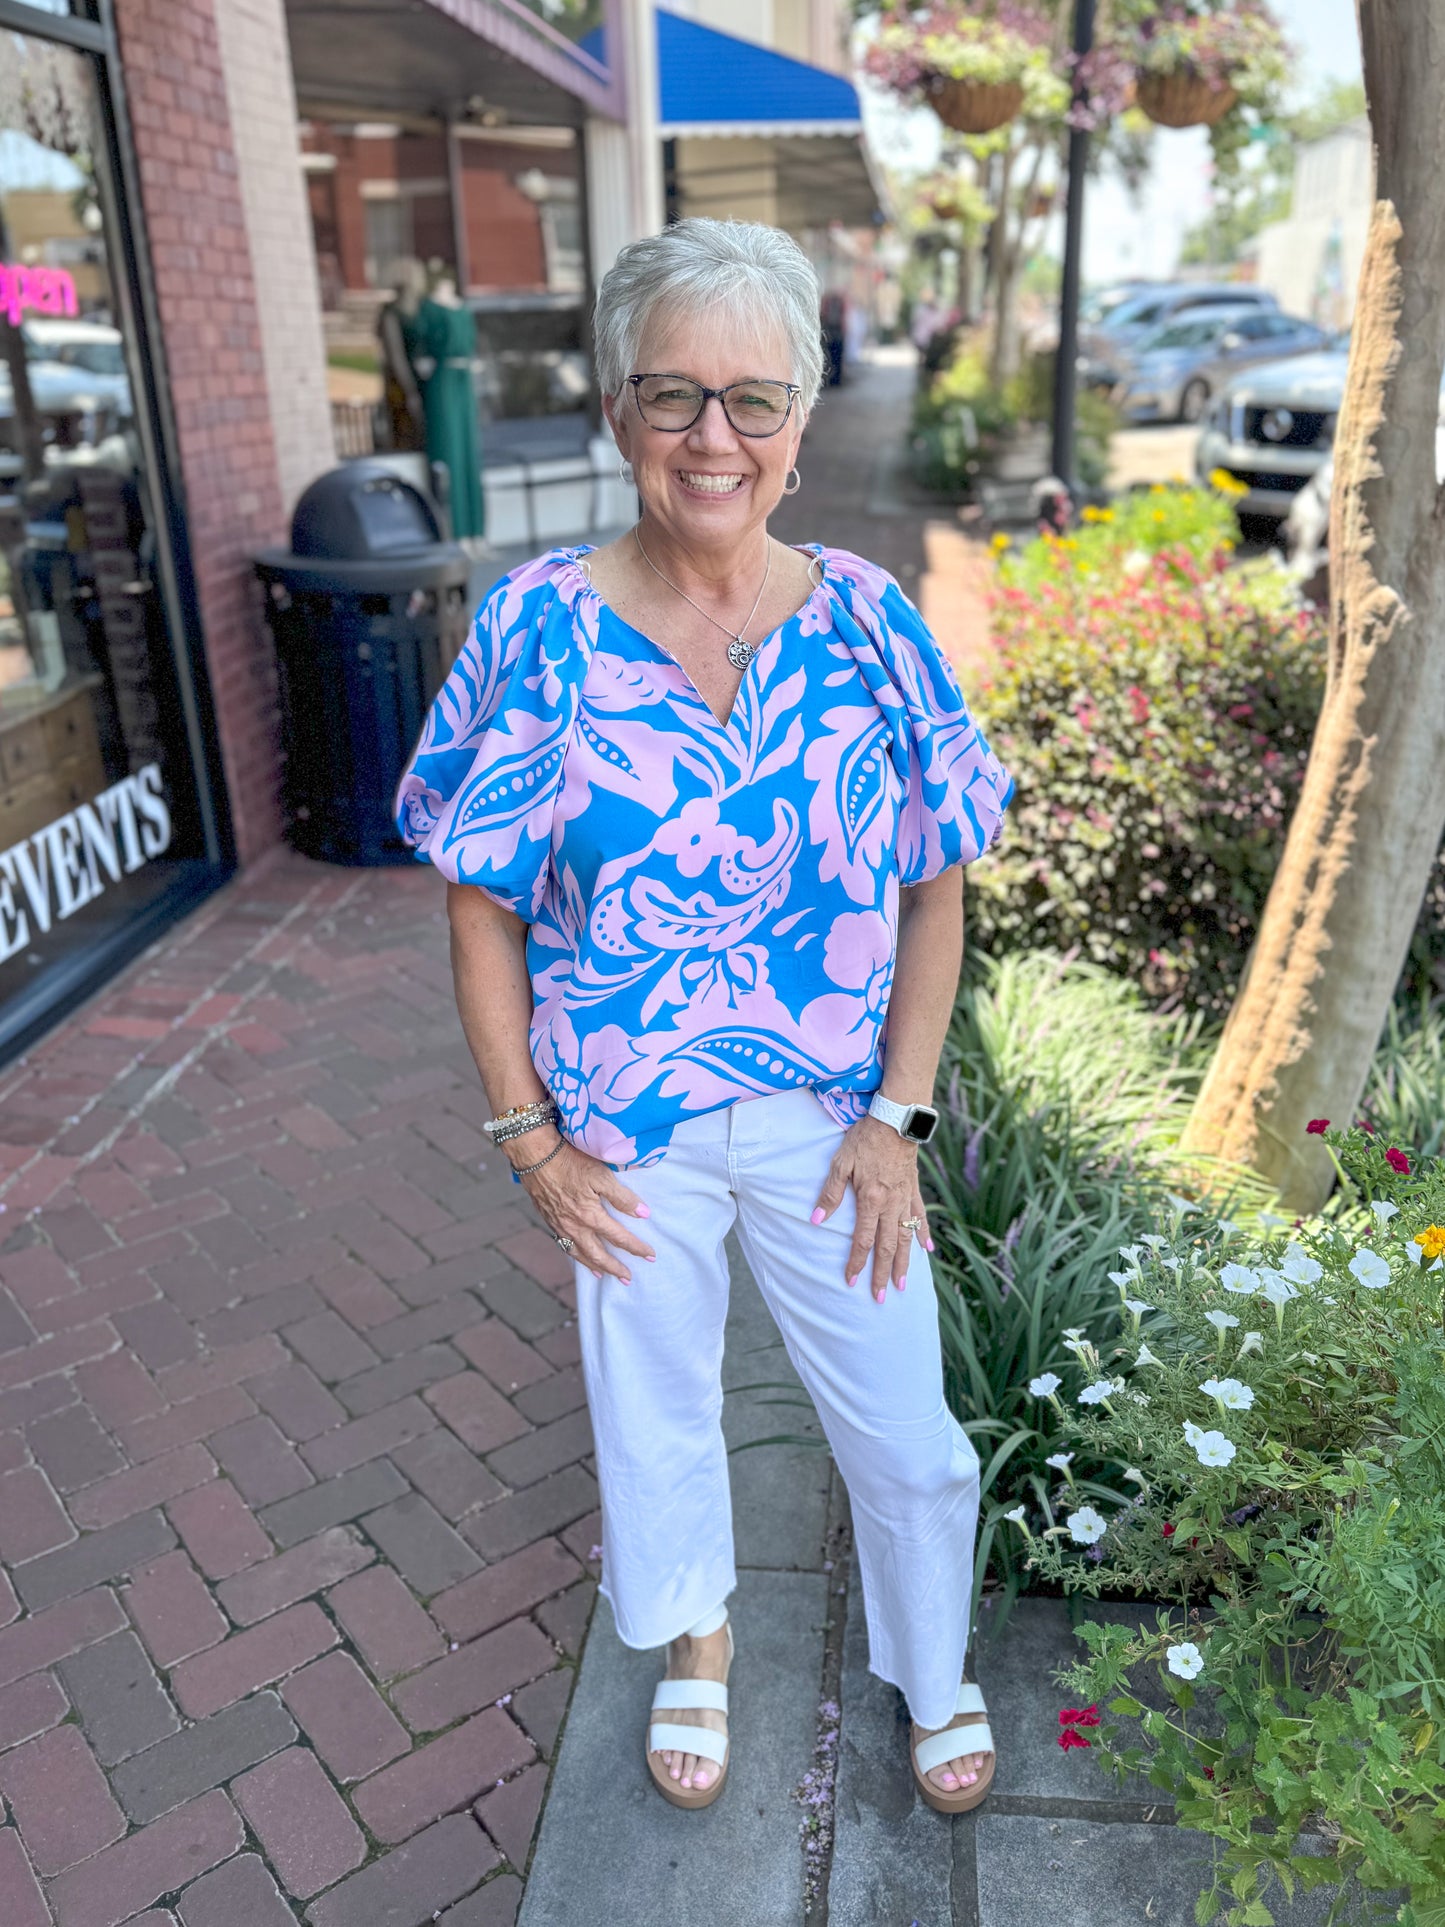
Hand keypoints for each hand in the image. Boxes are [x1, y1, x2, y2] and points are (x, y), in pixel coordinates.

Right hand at [515, 1137, 653, 1283]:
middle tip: (628, 1278)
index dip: (636, 1248)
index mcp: (590, 1217)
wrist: (535, 1156)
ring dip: (594, 1266)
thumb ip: (622, 1197)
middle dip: (615, 1267)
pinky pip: (564, 1245)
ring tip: (603, 1275)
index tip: (650, 1255)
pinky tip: (578, 1255)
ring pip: (579, 1254)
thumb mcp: (601, 1175)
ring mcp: (559, 1226)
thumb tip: (643, 1214)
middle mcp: (574, 1227)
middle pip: (598, 1254)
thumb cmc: (570, 1161)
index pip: (619, 1238)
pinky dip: (574, 1255)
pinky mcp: (549, 1220)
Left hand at [811, 1115, 933, 1302]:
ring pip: (906, 1237)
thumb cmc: (864, 1139)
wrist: (895, 1119)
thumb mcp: (840, 1163)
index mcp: (871, 1199)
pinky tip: (927, 1251)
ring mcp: (905, 1198)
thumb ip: (830, 1194)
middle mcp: (891, 1204)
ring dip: (904, 1263)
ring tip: (902, 1284)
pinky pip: (921, 1216)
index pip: (863, 1240)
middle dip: (882, 1273)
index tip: (852, 1282)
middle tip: (880, 1297)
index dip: (857, 1262)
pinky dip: (923, 1234)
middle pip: (887, 1246)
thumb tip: (815, 1220)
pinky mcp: (914, 1189)